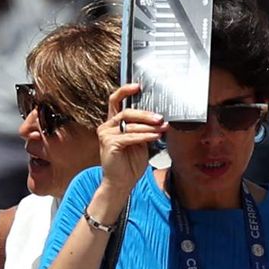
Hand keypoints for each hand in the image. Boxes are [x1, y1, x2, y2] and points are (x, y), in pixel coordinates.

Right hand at [96, 83, 166, 197]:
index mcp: (113, 123)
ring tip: (162, 128)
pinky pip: (131, 136)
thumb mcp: (140, 142)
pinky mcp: (109, 144)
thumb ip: (144, 129)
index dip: (125, 91)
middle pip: (127, 112)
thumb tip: (159, 118)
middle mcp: (107, 126)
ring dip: (149, 126)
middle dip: (146, 114)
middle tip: (160, 117)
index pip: (115, 100)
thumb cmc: (129, 164)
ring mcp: (106, 135)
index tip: (138, 86)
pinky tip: (155, 137)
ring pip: (130, 124)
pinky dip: (145, 136)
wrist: (121, 183)